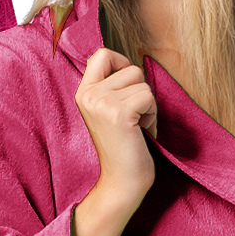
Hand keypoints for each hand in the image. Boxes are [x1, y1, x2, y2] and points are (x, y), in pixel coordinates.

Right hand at [74, 48, 157, 205]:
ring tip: (136, 125)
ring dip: (147, 103)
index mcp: (83, 93)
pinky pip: (148, 96)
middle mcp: (88, 95)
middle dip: (139, 89)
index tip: (126, 89)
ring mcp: (102, 103)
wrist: (121, 181)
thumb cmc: (122, 145)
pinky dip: (151, 113)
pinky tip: (141, 130)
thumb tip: (126, 62)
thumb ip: (110, 85)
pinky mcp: (119, 114)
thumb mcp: (107, 109)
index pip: (102, 54)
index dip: (122, 64)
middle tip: (132, 116)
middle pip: (129, 67)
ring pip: (141, 82)